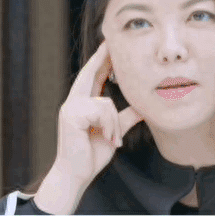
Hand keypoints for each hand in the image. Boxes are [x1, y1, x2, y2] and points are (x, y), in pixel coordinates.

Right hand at [56, 41, 142, 184]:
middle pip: (90, 74)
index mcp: (82, 104)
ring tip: (114, 140)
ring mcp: (70, 107)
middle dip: (101, 58)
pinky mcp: (72, 115)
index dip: (101, 61)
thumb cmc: (92, 154)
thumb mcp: (114, 132)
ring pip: (105, 102)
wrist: (77, 174)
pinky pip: (102, 111)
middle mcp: (73, 102)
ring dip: (114, 124)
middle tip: (109, 41)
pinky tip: (108, 139)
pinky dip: (110, 126)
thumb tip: (144, 108)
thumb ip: (126, 117)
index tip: (108, 47)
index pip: (92, 77)